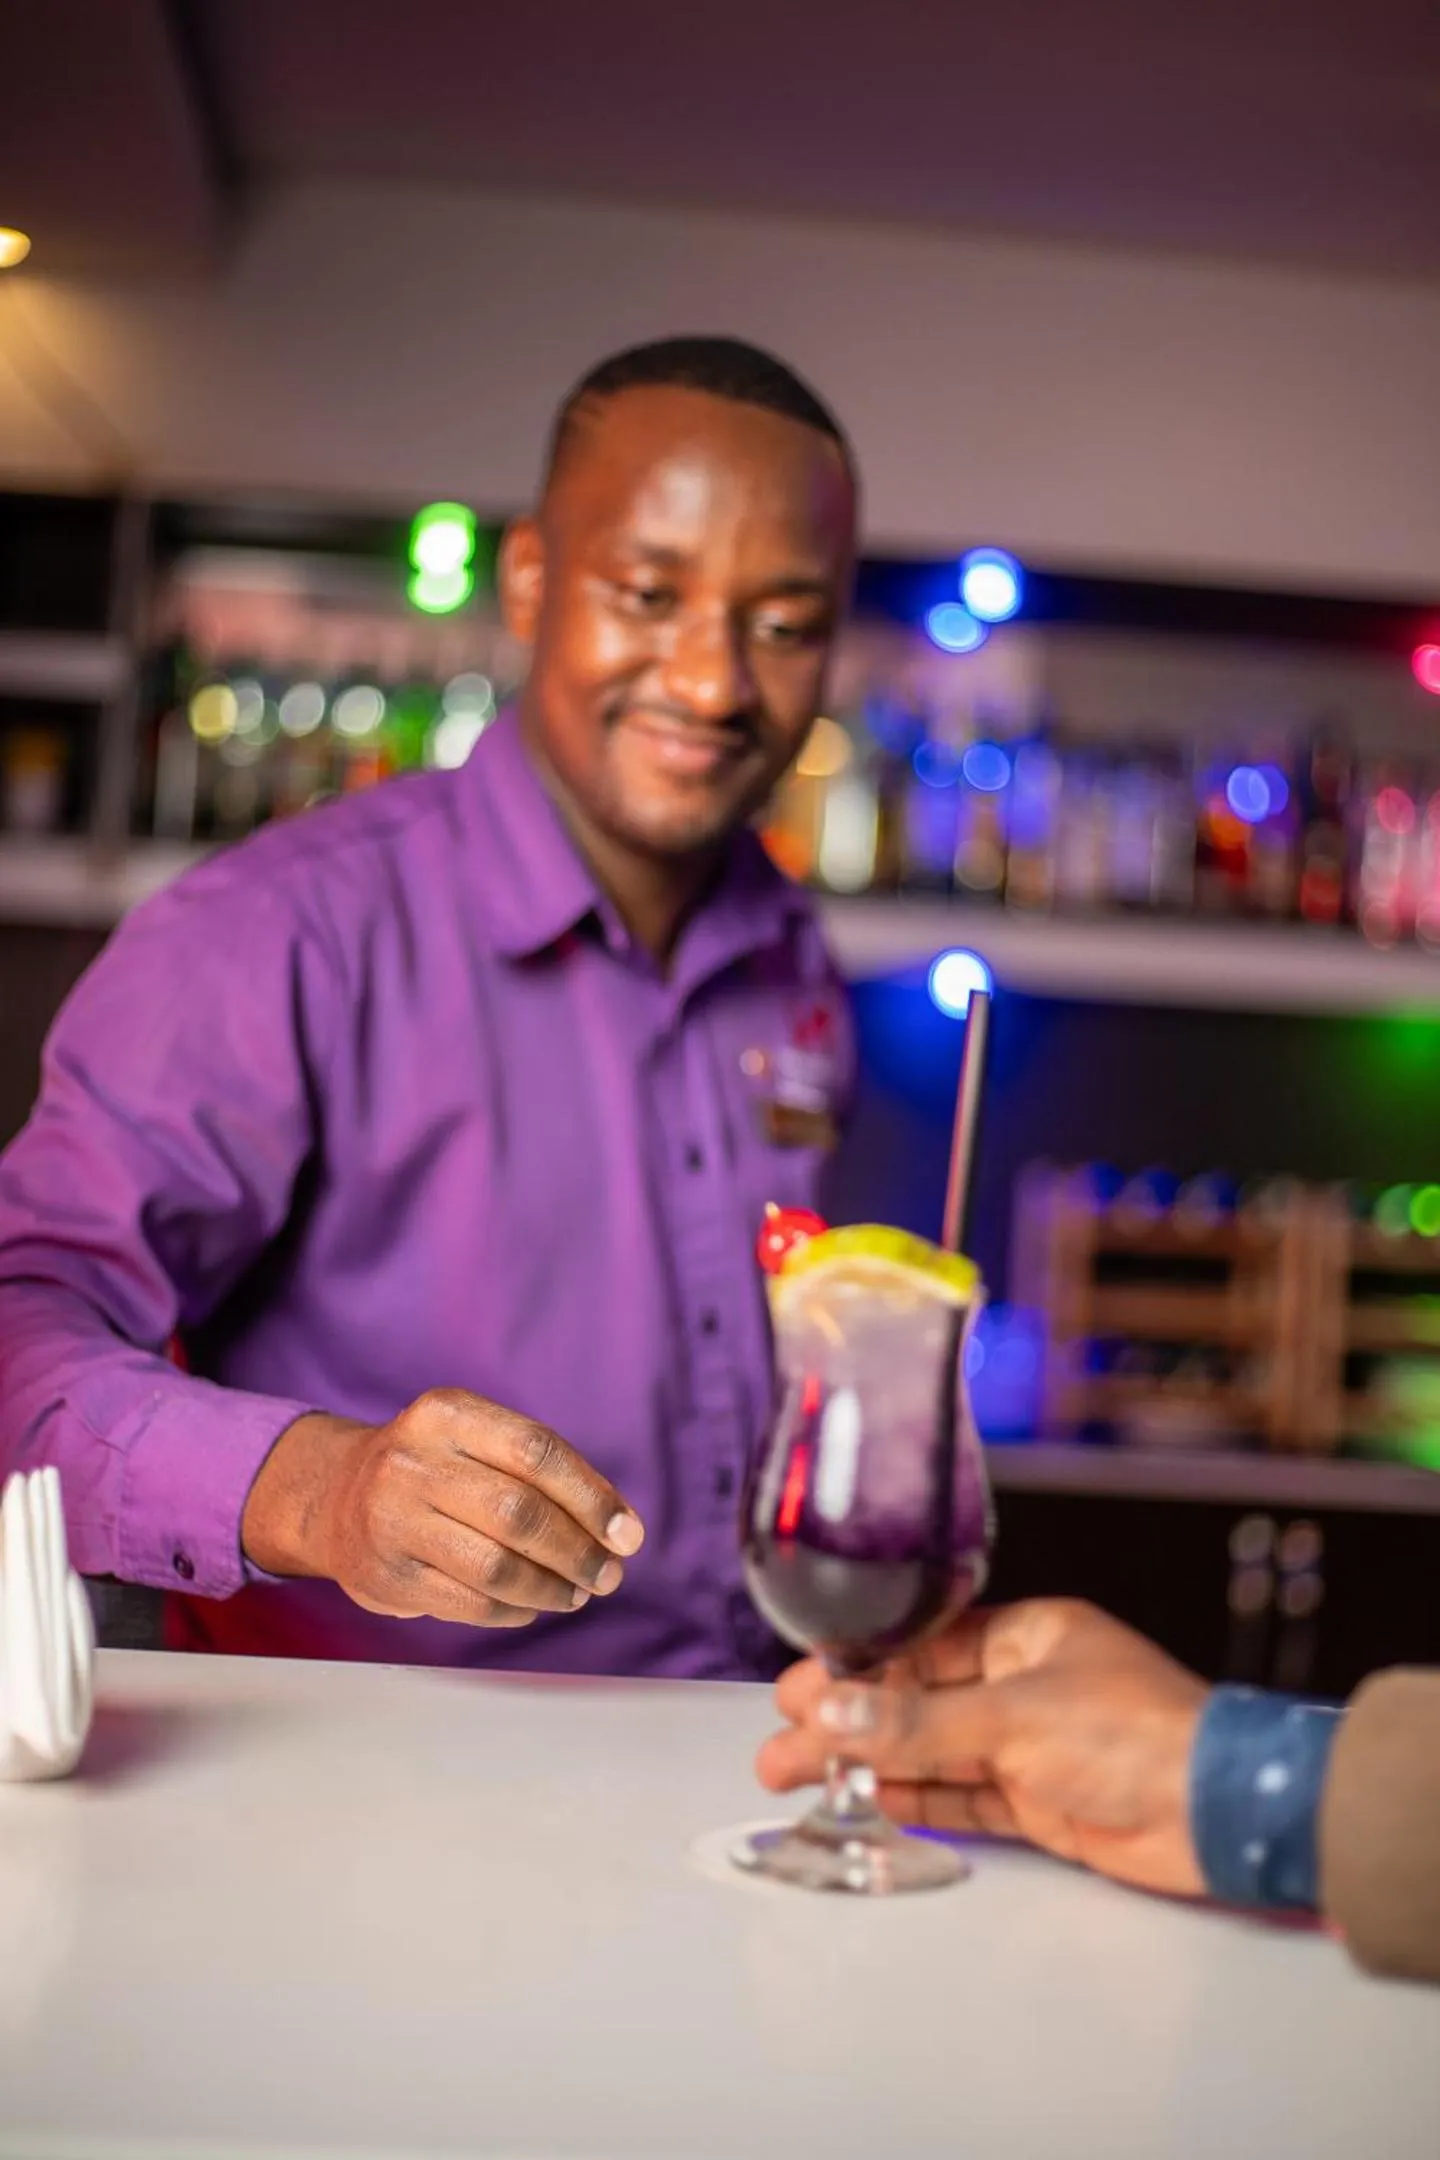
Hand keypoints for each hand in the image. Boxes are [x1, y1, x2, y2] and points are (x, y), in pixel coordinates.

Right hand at [241, 1390, 643, 1627]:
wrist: (333, 1497)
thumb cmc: (433, 1467)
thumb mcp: (475, 1438)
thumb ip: (543, 1471)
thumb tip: (620, 1528)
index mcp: (445, 1414)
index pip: (536, 1451)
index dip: (591, 1496)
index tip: (627, 1533)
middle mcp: (412, 1463)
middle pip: (519, 1513)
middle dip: (578, 1551)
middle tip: (609, 1575)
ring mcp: (392, 1521)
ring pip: (496, 1567)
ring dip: (552, 1588)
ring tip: (577, 1593)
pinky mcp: (386, 1576)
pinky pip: (469, 1604)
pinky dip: (515, 1610)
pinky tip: (532, 1604)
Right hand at [757, 1599, 1209, 1897]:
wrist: (1219, 1812)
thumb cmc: (1139, 1734)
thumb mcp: (1014, 1717)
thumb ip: (918, 1722)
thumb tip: (832, 1713)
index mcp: (1026, 1634)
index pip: (920, 1644)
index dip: (856, 1668)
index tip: (800, 1688)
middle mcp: (1024, 1683)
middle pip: (916, 1701)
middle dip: (848, 1723)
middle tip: (782, 1744)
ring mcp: (1030, 1745)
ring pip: (930, 1752)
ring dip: (868, 1766)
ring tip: (796, 1779)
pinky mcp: (1039, 1802)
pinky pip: (960, 1798)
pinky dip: (913, 1801)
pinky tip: (865, 1802)